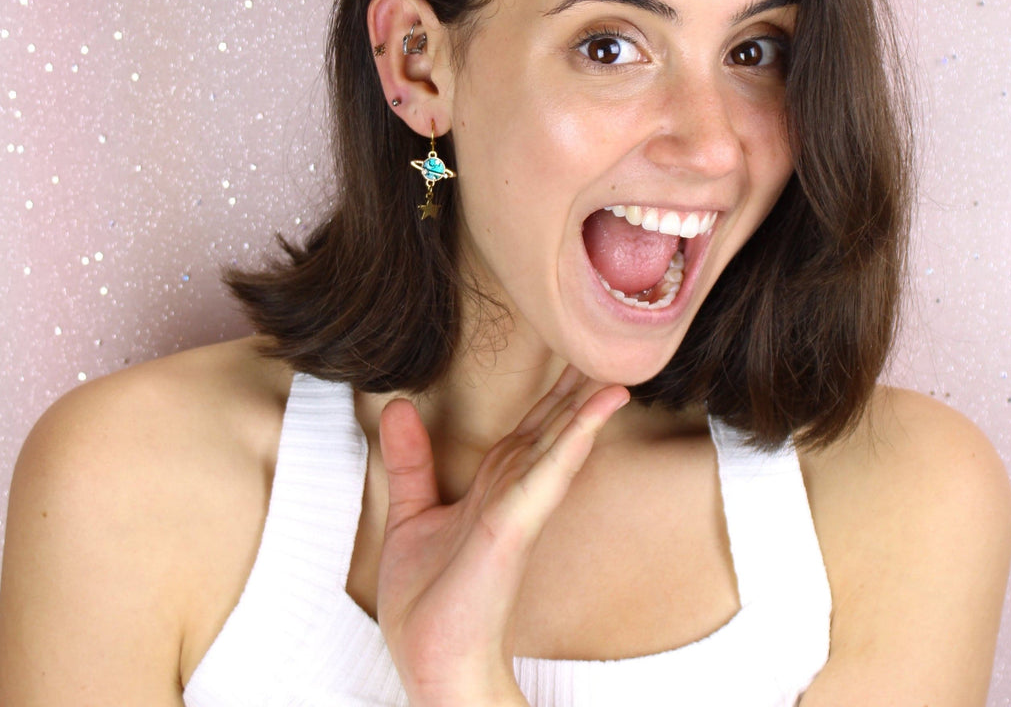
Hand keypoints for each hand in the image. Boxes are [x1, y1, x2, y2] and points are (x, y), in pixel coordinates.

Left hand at [376, 365, 629, 706]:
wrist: (430, 662)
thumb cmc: (427, 601)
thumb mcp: (409, 513)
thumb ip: (410, 461)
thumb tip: (397, 405)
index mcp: (491, 489)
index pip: (527, 431)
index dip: (550, 395)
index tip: (570, 359)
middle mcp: (511, 494)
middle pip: (550, 429)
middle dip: (575, 389)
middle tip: (602, 348)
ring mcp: (517, 511)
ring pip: (557, 446)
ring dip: (585, 410)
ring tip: (613, 375)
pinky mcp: (513, 528)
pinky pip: (546, 477)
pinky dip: (570, 444)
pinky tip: (590, 418)